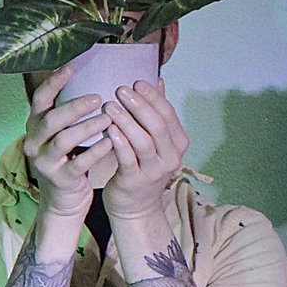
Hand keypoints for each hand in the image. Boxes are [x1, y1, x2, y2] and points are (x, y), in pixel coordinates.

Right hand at [21, 63, 120, 220]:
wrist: (63, 200)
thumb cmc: (69, 159)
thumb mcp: (64, 134)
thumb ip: (73, 113)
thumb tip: (99, 79)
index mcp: (35, 126)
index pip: (39, 99)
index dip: (53, 83)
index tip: (71, 68)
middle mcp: (34, 142)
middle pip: (51, 120)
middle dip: (75, 107)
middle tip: (99, 98)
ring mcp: (44, 162)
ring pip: (63, 141)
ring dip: (87, 128)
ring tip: (108, 119)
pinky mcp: (59, 179)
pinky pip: (78, 163)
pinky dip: (95, 152)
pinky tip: (111, 143)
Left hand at [99, 79, 191, 220]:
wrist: (135, 207)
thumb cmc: (141, 167)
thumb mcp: (155, 140)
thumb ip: (156, 112)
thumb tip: (158, 80)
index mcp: (178, 143)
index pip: (168, 114)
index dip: (153, 97)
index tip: (136, 82)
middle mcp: (171, 157)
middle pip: (157, 125)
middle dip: (139, 105)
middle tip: (120, 90)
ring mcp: (154, 171)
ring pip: (143, 141)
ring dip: (126, 121)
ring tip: (110, 106)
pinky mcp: (135, 182)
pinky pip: (127, 159)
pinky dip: (119, 142)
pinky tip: (108, 129)